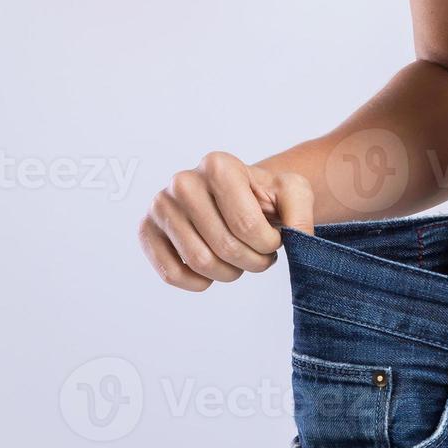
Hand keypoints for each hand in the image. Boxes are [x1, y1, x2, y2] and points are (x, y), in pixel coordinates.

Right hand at [139, 152, 313, 290]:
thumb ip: (301, 213)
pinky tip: (213, 272)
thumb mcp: (293, 193)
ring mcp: (160, 205)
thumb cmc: (264, 196)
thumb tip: (297, 239)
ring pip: (200, 262)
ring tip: (240, 260)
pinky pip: (171, 273)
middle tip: (260, 256)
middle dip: (253, 262)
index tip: (274, 239)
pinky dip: (198, 282)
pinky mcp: (146, 230)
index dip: (269, 244)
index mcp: (219, 165)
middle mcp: (183, 181)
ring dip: (230, 273)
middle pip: (224, 246)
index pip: (247, 226)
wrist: (237, 198)